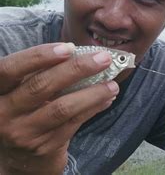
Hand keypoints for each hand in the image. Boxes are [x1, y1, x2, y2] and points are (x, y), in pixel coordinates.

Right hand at [0, 43, 119, 173]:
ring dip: (92, 93)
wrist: (21, 157)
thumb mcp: (22, 91)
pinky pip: (73, 123)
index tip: (69, 47)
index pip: (10, 69)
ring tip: (113, 84)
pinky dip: (93, 108)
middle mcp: (3, 113)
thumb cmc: (26, 110)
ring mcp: (23, 132)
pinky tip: (106, 99)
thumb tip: (82, 54)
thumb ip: (41, 73)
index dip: (38, 56)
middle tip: (103, 58)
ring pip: (62, 108)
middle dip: (77, 69)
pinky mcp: (43, 147)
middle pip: (41, 86)